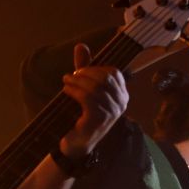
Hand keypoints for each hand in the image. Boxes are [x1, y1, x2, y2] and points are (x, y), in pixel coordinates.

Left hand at [58, 42, 128, 158]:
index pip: (113, 73)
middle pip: (104, 78)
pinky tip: (66, 91)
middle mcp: (122, 104)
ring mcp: (112, 113)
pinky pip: (87, 98)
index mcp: (122, 95)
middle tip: (71, 76)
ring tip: (66, 81)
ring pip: (95, 87)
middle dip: (85, 73)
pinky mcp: (99, 119)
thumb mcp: (84, 88)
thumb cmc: (82, 114)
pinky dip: (74, 91)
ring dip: (77, 81)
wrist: (76, 143)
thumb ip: (85, 68)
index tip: (80, 71)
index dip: (96, 68)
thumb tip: (80, 45)